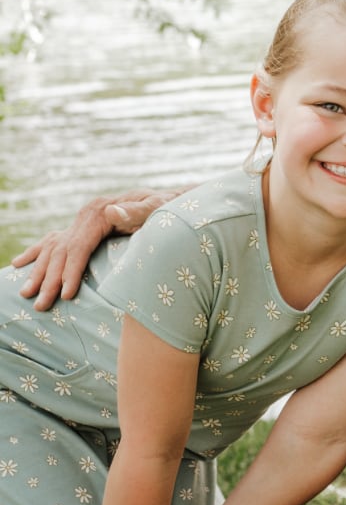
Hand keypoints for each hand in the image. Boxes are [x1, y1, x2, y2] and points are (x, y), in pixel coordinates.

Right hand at [13, 190, 171, 309]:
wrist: (168, 199)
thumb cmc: (166, 207)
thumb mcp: (157, 208)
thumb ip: (137, 211)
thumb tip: (112, 211)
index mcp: (99, 211)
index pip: (79, 246)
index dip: (72, 271)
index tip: (67, 295)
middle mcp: (87, 214)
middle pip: (62, 251)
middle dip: (50, 279)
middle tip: (40, 305)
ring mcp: (83, 220)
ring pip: (54, 249)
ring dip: (39, 272)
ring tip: (25, 294)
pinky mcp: (84, 226)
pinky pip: (54, 241)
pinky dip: (36, 253)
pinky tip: (18, 265)